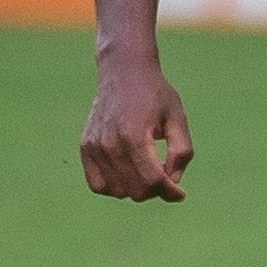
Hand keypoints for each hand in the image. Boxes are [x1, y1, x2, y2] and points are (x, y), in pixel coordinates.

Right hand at [81, 52, 195, 200]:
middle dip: (156, 190)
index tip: (180, 194)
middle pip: (136, 190)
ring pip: (117, 191)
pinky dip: (114, 187)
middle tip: (165, 176)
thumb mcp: (178, 119)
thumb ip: (181, 152)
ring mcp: (94, 146)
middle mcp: (110, 143)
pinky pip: (97, 185)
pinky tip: (127, 174)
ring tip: (147, 172)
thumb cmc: (156, 95)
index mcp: (135, 136)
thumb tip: (172, 183)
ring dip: (136, 190)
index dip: (170, 192)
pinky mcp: (85, 147)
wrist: (124, 72)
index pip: (153, 180)